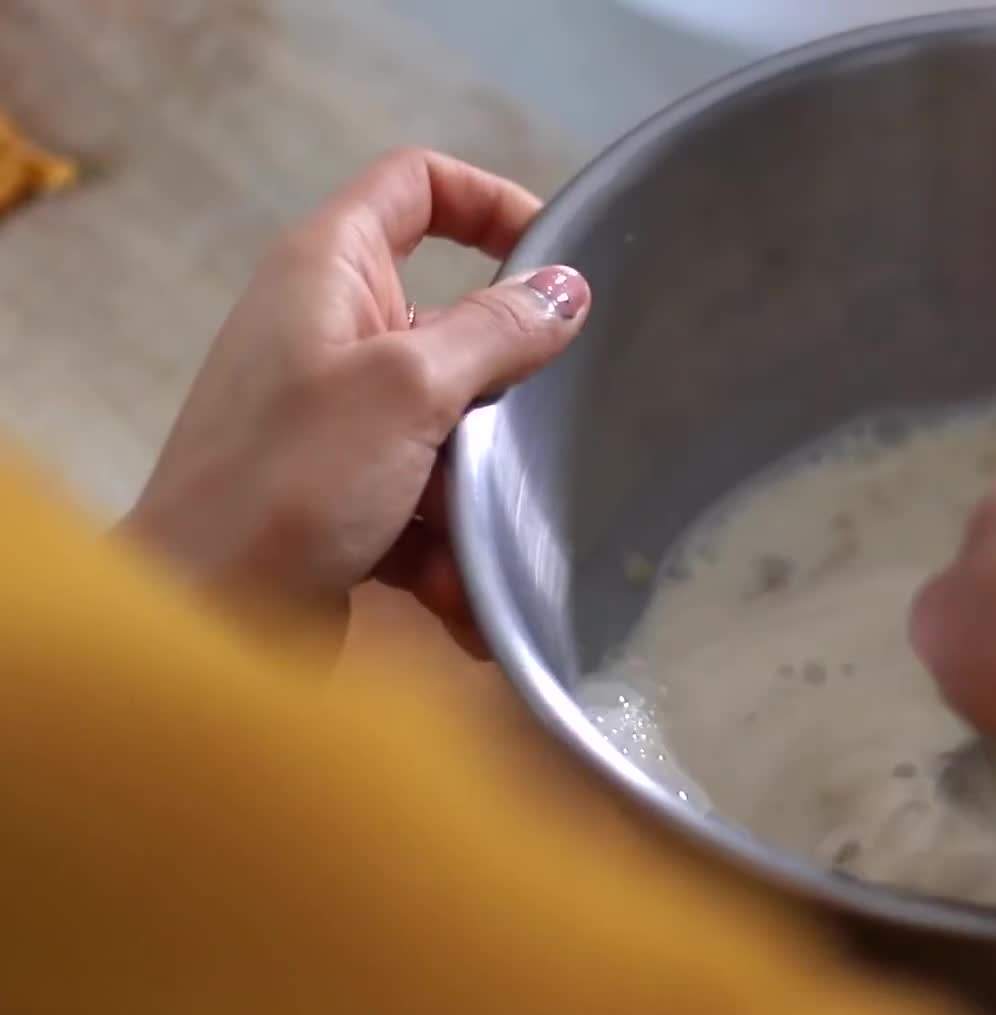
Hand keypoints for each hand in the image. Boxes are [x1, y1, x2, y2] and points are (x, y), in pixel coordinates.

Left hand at [124, 149, 589, 654]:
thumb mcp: (408, 389)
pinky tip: (457, 597)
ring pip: (452, 425)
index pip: (416, 184)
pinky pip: (427, 499)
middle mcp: (329, 331)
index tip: (555, 259)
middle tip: (539, 428)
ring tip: (485, 547)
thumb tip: (568, 287)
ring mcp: (336, 417)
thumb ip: (496, 330)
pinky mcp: (345, 493)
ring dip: (478, 490)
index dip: (490, 200)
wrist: (202, 623)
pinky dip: (447, 546)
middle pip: (454, 323)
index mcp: (328, 270)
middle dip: (503, 389)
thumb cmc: (288, 484)